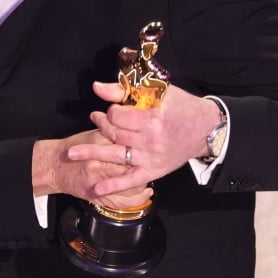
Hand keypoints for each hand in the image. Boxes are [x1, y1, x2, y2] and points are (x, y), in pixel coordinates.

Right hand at [32, 130, 151, 208]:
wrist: (55, 166)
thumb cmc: (73, 148)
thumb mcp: (93, 134)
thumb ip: (114, 133)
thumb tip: (135, 131)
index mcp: (97, 144)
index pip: (125, 143)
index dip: (140, 143)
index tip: (149, 141)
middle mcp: (98, 164)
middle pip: (130, 164)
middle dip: (144, 162)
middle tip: (154, 158)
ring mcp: (98, 183)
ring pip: (130, 184)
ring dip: (143, 180)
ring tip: (151, 174)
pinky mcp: (98, 197)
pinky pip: (123, 201)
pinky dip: (138, 198)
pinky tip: (146, 193)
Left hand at [67, 82, 221, 195]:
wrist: (207, 129)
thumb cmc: (181, 106)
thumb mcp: (157, 91)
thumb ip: (124, 90)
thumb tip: (96, 87)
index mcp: (153, 118)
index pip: (118, 116)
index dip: (110, 111)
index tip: (111, 109)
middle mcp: (151, 140)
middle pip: (114, 134)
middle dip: (100, 125)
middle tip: (95, 119)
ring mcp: (152, 158)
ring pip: (116, 156)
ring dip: (92, 154)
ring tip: (71, 154)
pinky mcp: (155, 171)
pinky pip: (131, 180)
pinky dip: (113, 186)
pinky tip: (97, 189)